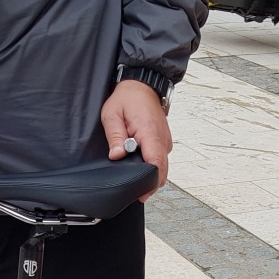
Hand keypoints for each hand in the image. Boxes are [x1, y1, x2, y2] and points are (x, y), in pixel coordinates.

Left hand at [101, 80, 171, 201]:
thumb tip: (116, 156)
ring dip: (151, 174)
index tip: (142, 192)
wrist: (142, 86)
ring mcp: (165, 141)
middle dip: (150, 183)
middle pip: (162, 170)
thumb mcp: (112, 114)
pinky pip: (160, 159)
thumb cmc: (127, 98)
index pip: (156, 162)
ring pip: (162, 166)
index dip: (150, 181)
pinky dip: (152, 166)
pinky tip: (141, 167)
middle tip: (135, 191)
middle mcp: (162, 139)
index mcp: (150, 132)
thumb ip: (115, 137)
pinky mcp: (164, 142)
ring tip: (136, 178)